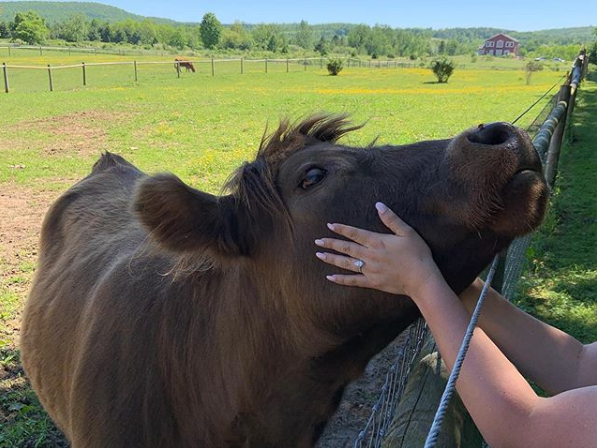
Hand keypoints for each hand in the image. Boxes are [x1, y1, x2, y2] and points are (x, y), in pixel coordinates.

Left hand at [315, 202, 442, 298]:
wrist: (422, 279)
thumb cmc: (417, 254)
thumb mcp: (407, 232)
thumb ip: (391, 219)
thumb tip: (379, 205)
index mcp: (377, 242)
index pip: (355, 233)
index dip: (341, 229)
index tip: (329, 225)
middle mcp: (370, 255)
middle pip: (346, 248)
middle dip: (331, 244)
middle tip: (317, 241)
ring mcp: (370, 270)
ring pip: (346, 263)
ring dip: (331, 259)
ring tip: (319, 255)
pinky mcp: (372, 282)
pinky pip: (353, 281)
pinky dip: (341, 279)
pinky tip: (330, 277)